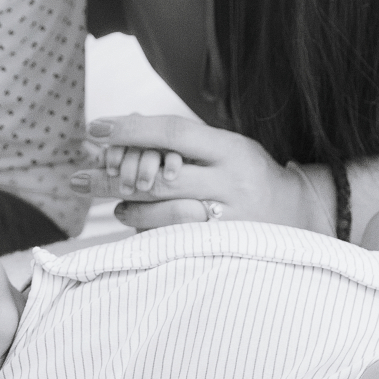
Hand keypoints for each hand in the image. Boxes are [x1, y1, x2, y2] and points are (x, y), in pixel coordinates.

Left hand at [71, 115, 307, 230]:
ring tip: (117, 207)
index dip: (132, 129)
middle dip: (111, 177)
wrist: (301, 216)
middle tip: (77, 178)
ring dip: (129, 209)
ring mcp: (230, 221)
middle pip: (159, 177)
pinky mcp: (225, 250)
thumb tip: (126, 127)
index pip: (174, 132)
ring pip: (162, 215)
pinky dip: (149, 234)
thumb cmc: (250, 175)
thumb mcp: (228, 148)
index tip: (95, 128)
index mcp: (233, 149)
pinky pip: (174, 243)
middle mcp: (232, 184)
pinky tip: (138, 228)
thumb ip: (184, 142)